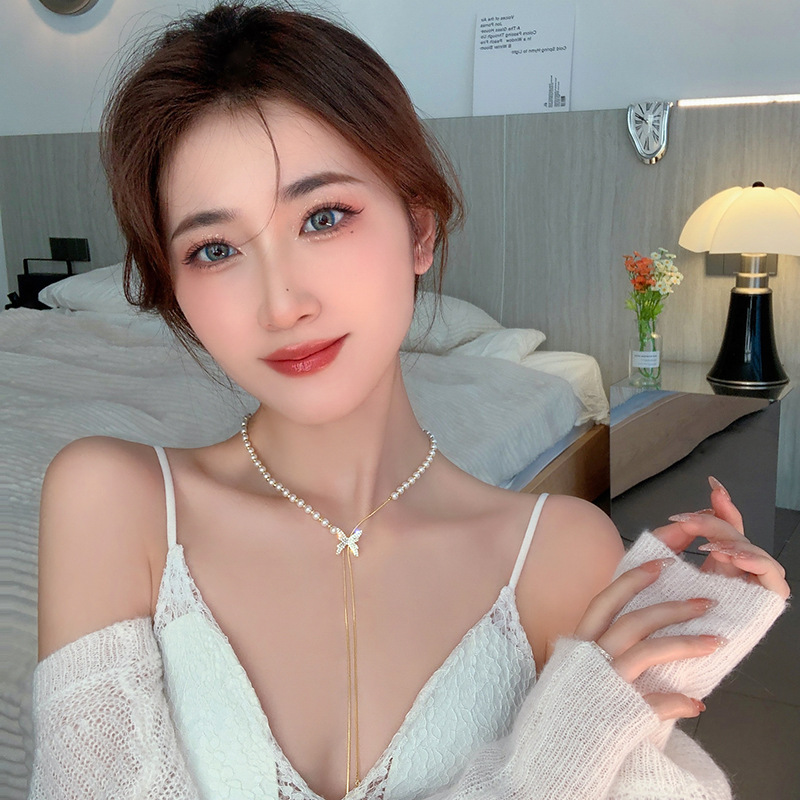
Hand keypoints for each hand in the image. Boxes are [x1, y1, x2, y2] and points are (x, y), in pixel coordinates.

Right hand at [574, 558, 722, 720]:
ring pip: (650, 652)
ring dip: (687, 644)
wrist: (546, 751)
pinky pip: (656, 702)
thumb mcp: (568, 670)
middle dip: (674, 608)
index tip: (660, 565)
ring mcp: (605, 682)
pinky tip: (696, 703)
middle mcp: (591, 657)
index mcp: (577, 643)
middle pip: (636, 622)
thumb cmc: (559, 708)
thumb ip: (592, 651)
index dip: (632, 581)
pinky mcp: (619, 712)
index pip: (606, 601)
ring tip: (715, 640)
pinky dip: (678, 702)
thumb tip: (625, 639)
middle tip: (704, 602)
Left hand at [654, 476, 789, 598]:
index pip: (727, 529)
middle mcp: (734, 578)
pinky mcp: (759, 610)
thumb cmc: (646, 608)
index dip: (723, 507)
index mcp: (714, 566)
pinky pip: (775, 584)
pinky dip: (755, 563)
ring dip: (736, 543)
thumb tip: (687, 518)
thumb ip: (670, 538)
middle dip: (718, 523)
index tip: (712, 487)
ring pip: (759, 556)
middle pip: (740, 539)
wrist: (644, 648)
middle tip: (689, 522)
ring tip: (710, 545)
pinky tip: (730, 556)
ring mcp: (747, 593)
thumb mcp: (654, 564)